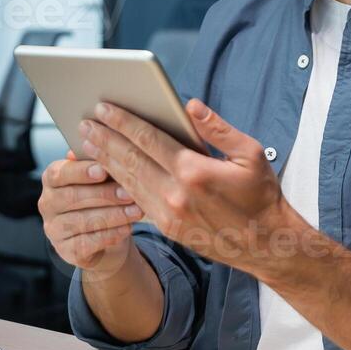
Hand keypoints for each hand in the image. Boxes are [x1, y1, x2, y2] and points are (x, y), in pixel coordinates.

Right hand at [38, 150, 144, 272]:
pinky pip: (88, 243)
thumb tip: (101, 145)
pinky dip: (110, 234)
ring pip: (83, 221)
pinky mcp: (66, 251)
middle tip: (129, 193)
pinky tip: (127, 228)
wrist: (103, 236)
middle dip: (104, 195)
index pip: (59, 173)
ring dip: (113, 215)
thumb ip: (98, 161)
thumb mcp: (100, 177)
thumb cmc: (101, 197)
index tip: (104, 170)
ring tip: (136, 211)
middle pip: (72, 197)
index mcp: (52, 179)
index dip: (81, 171)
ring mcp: (54, 229)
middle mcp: (47, 203)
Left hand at [79, 98, 293, 274]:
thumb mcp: (250, 154)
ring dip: (105, 161)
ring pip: (128, 181)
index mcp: (194, 171)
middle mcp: (176, 194)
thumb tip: (190, 105)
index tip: (103, 108)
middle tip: (83, 123)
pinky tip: (107, 172)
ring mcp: (169, 215)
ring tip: (87, 143)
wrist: (267, 245)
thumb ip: (218, 128)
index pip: (148, 139)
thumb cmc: (261, 195)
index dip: (122, 121)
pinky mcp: (167, 228)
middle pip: (130, 159)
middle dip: (104, 139)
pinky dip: (118, 184)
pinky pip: (136, 201)